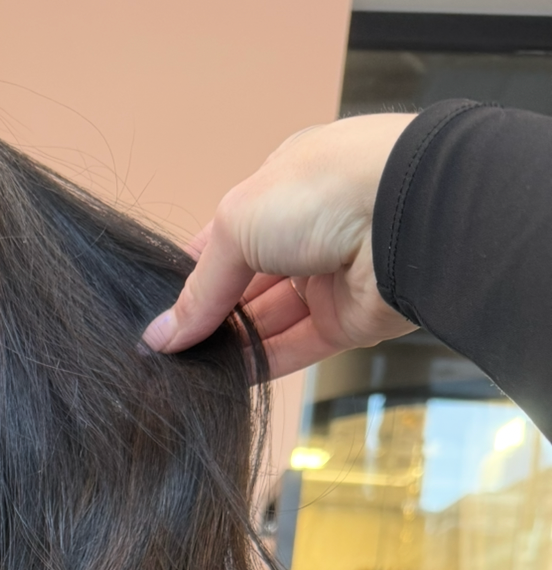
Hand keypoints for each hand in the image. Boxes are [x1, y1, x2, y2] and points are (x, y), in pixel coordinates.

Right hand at [142, 113, 418, 377]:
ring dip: (229, 345)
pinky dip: (260, 364)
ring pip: (267, 320)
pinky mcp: (348, 320)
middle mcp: (306, 230)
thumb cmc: (324, 191)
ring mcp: (328, 276)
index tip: (159, 312)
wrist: (409, 215)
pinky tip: (222, 381)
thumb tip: (161, 336)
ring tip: (185, 372)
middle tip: (166, 350)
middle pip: (243, 284)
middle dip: (208, 315)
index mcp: (281, 187)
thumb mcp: (237, 225)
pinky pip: (295, 347)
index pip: (225, 238)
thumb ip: (199, 288)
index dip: (191, 274)